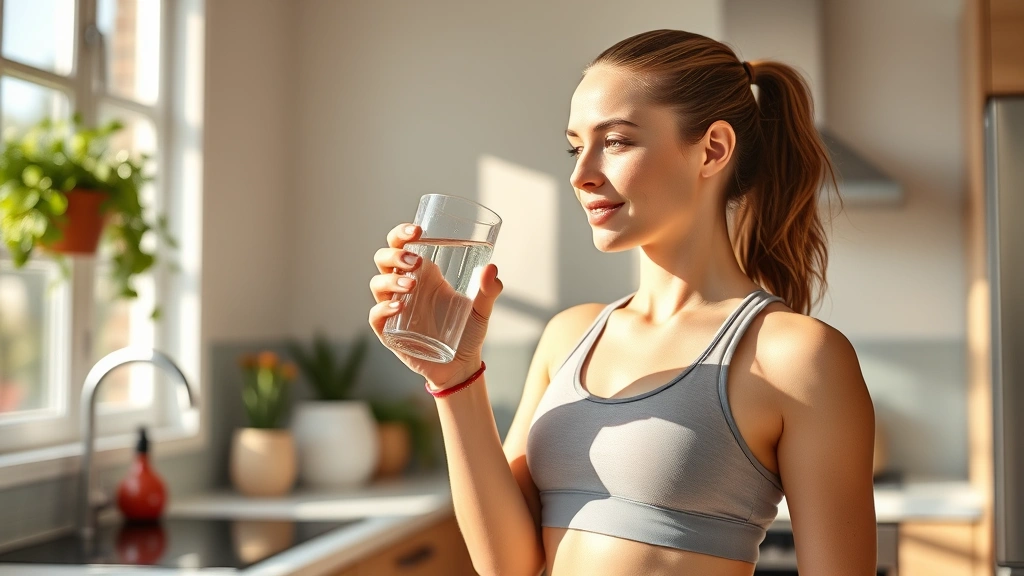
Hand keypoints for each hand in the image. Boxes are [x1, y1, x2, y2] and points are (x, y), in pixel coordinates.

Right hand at [368, 223, 502, 388]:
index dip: (401, 234)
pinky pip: (376, 316)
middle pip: (384, 259)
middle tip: (414, 261)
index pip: (401, 245)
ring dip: (390, 280)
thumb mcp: (481, 309)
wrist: (461, 366)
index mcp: (423, 274)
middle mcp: (404, 286)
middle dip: (394, 254)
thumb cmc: (468, 332)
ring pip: (377, 284)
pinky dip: (383, 309)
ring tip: (411, 286)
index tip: (417, 230)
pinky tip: (399, 307)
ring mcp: (393, 308)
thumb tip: (491, 269)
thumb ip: (489, 290)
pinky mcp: (389, 332)